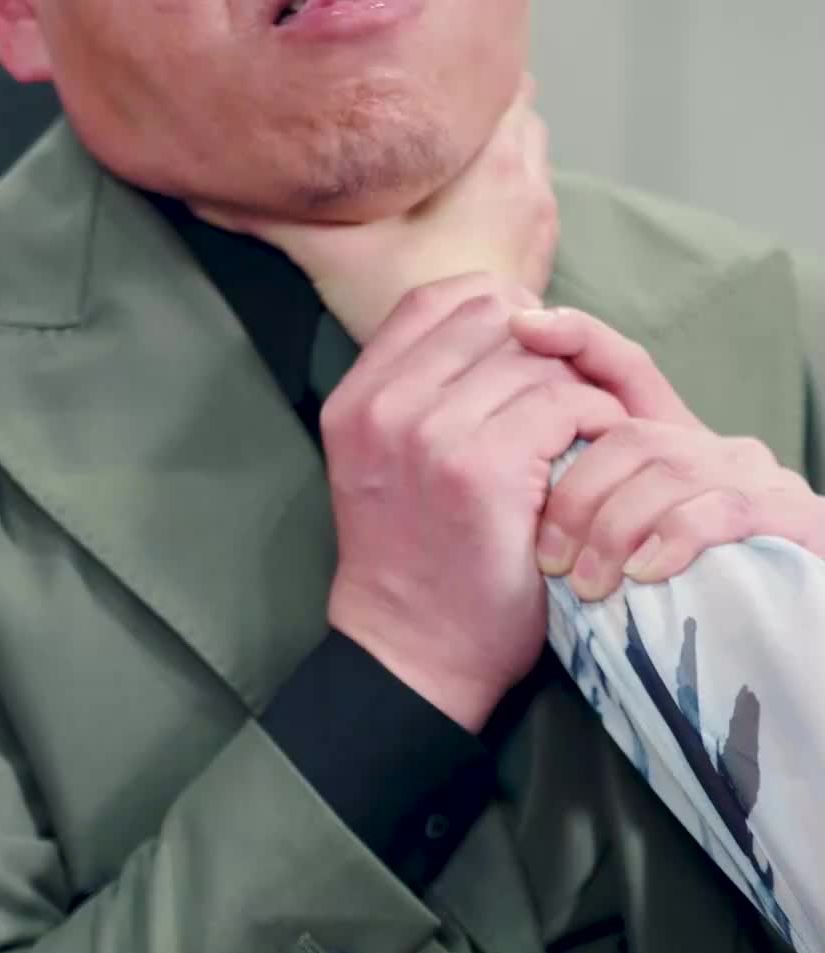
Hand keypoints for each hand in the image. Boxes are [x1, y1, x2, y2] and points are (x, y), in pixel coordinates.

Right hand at [192, 75, 556, 342]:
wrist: (471, 374)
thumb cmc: (410, 302)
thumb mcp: (329, 253)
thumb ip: (270, 216)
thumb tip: (200, 190)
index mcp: (489, 155)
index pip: (500, 72)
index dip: (464, 60)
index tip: (422, 57)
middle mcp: (527, 174)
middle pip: (516, 101)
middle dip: (474, 96)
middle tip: (420, 98)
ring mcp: (540, 212)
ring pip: (528, 144)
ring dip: (493, 138)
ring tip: (439, 146)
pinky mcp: (540, 247)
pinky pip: (531, 189)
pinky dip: (505, 180)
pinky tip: (462, 200)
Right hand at [323, 279, 626, 729]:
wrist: (413, 654)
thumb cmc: (416, 559)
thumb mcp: (385, 460)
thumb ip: (421, 389)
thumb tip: (504, 318)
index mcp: (356, 398)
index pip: (435, 298)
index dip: (496, 309)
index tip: (527, 353)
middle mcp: (384, 407)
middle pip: (493, 317)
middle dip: (545, 349)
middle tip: (567, 396)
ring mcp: (430, 435)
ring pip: (535, 360)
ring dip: (577, 388)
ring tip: (583, 430)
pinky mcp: (483, 470)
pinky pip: (565, 404)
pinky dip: (595, 421)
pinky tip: (593, 455)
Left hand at [510, 305, 824, 597]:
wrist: (797, 624)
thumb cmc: (711, 595)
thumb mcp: (641, 551)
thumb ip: (597, 519)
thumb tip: (520, 509)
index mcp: (678, 447)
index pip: (626, 367)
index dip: (578, 338)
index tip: (523, 326)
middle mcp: (717, 449)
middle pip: (632, 436)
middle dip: (578, 495)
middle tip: (547, 558)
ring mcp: (757, 478)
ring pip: (668, 472)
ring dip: (616, 530)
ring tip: (587, 585)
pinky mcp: (791, 514)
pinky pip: (720, 510)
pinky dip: (674, 539)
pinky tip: (646, 575)